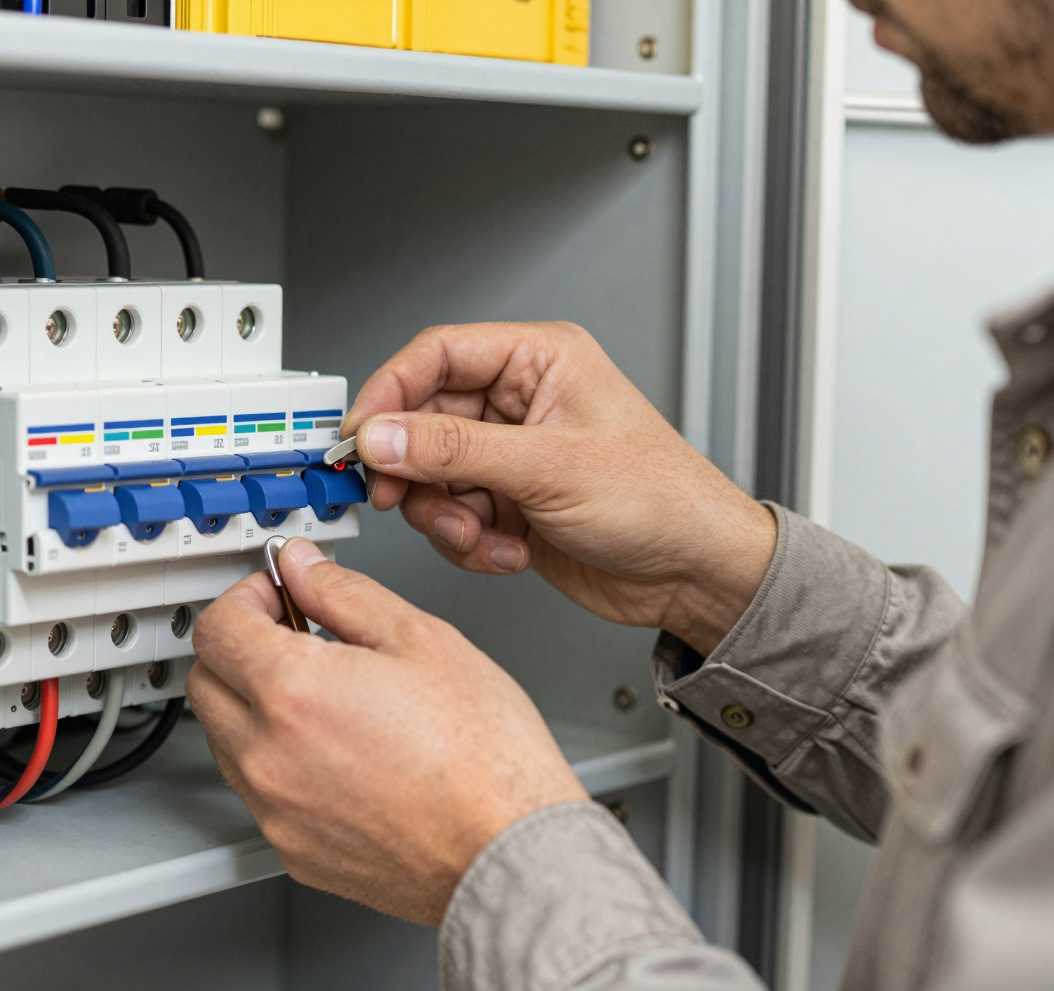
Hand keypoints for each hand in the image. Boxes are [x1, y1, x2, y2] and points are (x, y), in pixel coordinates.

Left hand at [187, 538, 582, 925]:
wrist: (509, 853)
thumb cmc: (484, 758)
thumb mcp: (421, 640)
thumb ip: (345, 594)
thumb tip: (304, 569)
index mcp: (292, 692)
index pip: (218, 627)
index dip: (247, 596)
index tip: (279, 594)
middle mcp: (268, 756)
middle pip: (206, 683)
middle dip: (239, 649)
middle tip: (295, 637)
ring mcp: (276, 811)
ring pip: (227, 741)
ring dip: (255, 706)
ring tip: (327, 697)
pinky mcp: (294, 851)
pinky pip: (261, 793)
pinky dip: (280, 762)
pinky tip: (339, 751)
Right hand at [347, 322, 775, 655]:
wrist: (695, 572)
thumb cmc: (661, 500)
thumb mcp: (548, 468)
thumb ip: (454, 449)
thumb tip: (382, 435)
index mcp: (540, 360)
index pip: (437, 355)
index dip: (389, 392)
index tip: (359, 436)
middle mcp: (522, 401)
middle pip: (423, 420)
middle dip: (414, 469)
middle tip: (400, 498)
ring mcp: (513, 455)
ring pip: (432, 474)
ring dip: (445, 514)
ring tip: (480, 534)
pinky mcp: (510, 502)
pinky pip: (454, 514)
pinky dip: (468, 541)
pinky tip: (507, 551)